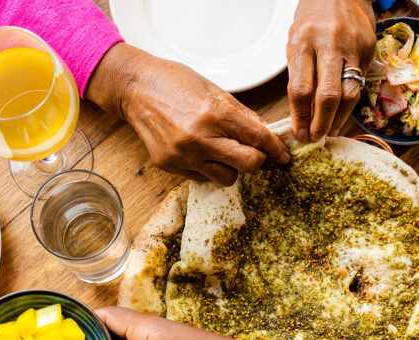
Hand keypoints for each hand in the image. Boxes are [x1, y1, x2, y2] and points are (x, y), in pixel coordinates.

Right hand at [86, 44, 289, 185]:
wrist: (134, 89)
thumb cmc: (175, 82)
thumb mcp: (214, 90)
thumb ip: (242, 115)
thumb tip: (266, 134)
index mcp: (214, 114)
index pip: (258, 139)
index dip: (276, 149)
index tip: (283, 156)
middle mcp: (200, 138)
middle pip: (248, 165)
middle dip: (258, 162)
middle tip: (257, 155)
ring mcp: (184, 156)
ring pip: (227, 178)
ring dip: (233, 167)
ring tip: (223, 152)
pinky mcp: (171, 166)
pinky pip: (203, 178)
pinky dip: (209, 169)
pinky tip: (201, 152)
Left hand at [287, 0, 375, 139]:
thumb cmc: (312, 22)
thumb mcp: (296, 44)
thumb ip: (299, 78)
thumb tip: (302, 117)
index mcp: (303, 41)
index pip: (300, 90)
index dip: (300, 117)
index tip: (299, 133)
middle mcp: (329, 43)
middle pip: (327, 96)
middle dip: (321, 124)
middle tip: (315, 138)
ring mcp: (352, 46)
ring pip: (349, 94)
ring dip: (338, 119)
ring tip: (329, 131)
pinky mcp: (368, 49)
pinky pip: (359, 84)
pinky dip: (348, 104)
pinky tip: (340, 113)